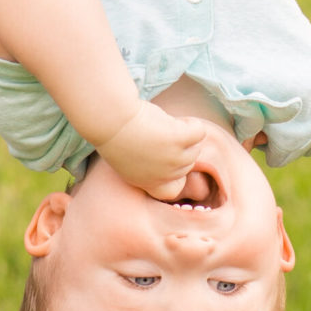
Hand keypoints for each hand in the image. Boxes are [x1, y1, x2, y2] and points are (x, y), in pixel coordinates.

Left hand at [93, 99, 212, 196]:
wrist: (111, 119)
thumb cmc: (114, 133)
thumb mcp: (127, 159)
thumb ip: (148, 164)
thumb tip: (168, 152)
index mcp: (147, 182)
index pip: (172, 190)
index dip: (175, 175)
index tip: (168, 159)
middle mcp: (164, 175)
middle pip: (187, 164)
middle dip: (179, 148)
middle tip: (162, 132)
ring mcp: (174, 159)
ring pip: (195, 148)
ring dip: (185, 134)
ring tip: (166, 124)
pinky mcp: (180, 140)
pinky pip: (199, 132)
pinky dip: (191, 124)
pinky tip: (177, 120)